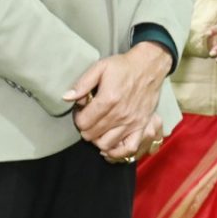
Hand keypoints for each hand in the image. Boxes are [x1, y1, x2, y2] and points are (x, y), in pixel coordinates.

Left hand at [66, 42, 171, 160]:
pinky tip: (111, 145)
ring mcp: (132, 122)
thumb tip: (66, 98)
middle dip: (85, 129)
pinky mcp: (142, 126)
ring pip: (106, 144)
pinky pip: (129, 148)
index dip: (78, 118)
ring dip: (97, 139)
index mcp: (108, 100)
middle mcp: (120, 114)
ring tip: (98, 130)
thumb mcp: (100, 67)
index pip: (83, 122)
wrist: (150, 66)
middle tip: (89, 119)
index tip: (82, 111)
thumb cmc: (124, 66)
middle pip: (91, 135)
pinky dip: (118, 151)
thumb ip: (82, 83)